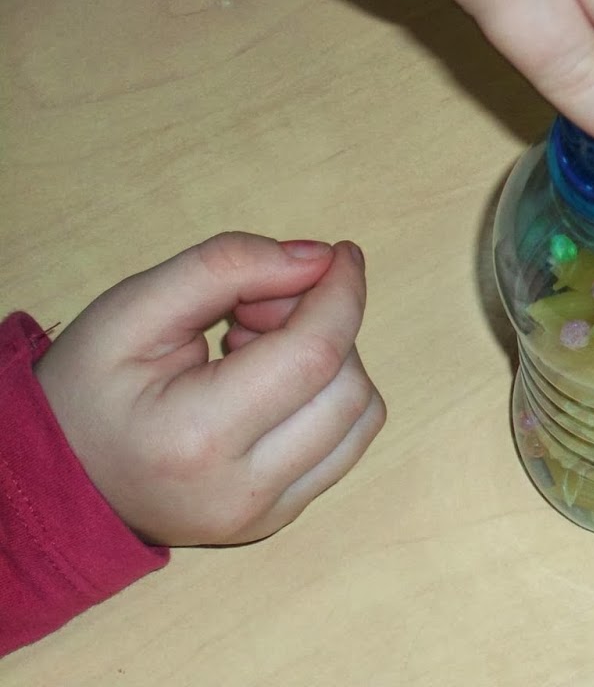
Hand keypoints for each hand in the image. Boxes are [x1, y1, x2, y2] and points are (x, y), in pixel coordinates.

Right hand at [34, 233, 384, 546]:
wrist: (55, 482)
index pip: (314, 354)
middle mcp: (241, 491)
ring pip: (360, 417)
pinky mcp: (280, 517)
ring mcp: (265, 515)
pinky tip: (269, 384)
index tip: (341, 254)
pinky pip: (346, 444)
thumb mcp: (133, 309)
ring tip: (256, 349)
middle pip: (347, 385)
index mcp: (196, 438)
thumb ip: (226, 267)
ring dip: (331, 364)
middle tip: (255, 310)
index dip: (341, 294)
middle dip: (323, 326)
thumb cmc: (87, 391)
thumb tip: (320, 258)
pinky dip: (328, 398)